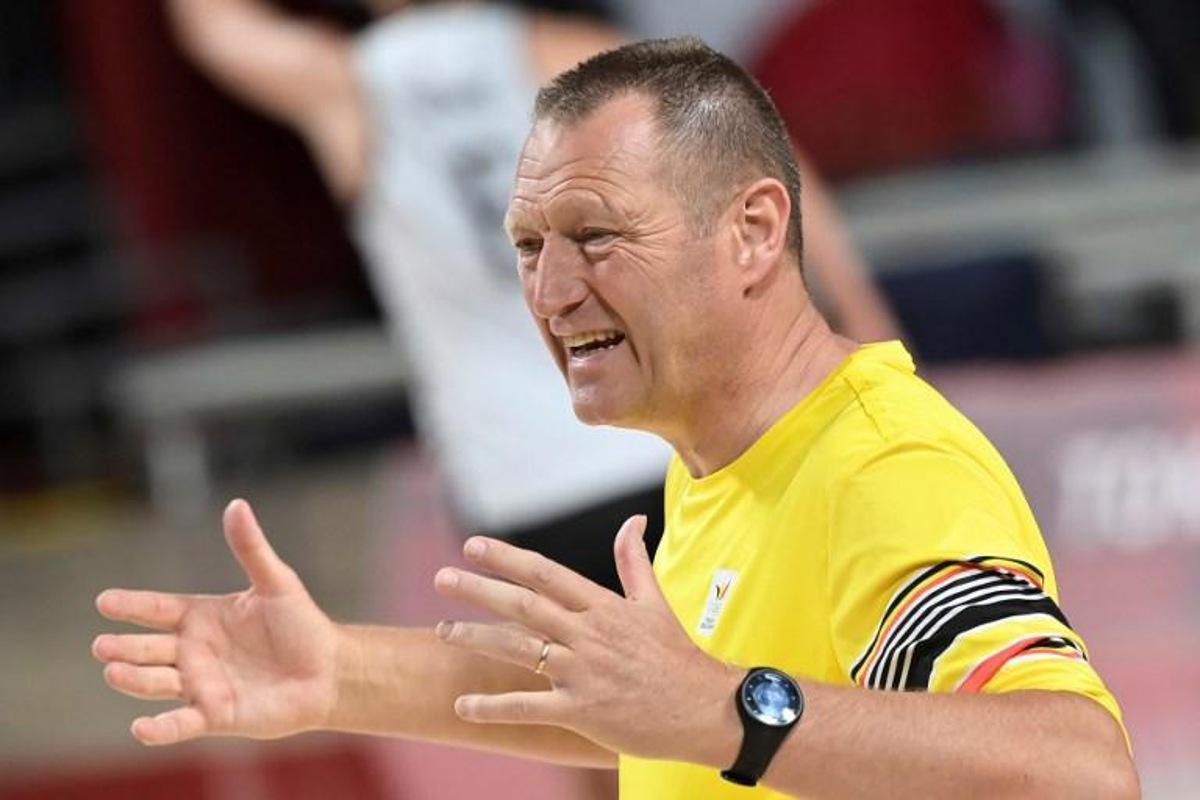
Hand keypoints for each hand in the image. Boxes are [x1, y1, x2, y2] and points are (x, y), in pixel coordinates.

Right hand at [92, 500, 339, 745]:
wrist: (329, 671)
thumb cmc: (302, 625)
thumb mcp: (276, 582)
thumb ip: (251, 548)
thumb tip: (237, 504)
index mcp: (201, 617)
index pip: (158, 609)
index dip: (132, 606)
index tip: (104, 601)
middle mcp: (193, 651)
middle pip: (148, 649)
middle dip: (124, 648)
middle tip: (102, 646)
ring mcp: (201, 684)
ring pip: (156, 683)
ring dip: (134, 680)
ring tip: (114, 672)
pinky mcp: (215, 715)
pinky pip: (181, 724)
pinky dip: (160, 729)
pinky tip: (141, 728)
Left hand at [432, 516, 742, 765]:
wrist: (704, 709)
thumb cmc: (677, 657)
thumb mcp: (654, 602)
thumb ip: (634, 561)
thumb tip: (633, 519)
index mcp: (602, 606)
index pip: (545, 573)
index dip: (507, 558)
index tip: (473, 546)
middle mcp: (588, 635)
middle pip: (524, 605)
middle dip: (478, 590)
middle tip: (441, 578)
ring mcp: (582, 673)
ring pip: (518, 649)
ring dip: (476, 638)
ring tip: (442, 631)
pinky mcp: (581, 711)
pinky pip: (527, 707)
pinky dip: (492, 707)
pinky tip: (463, 707)